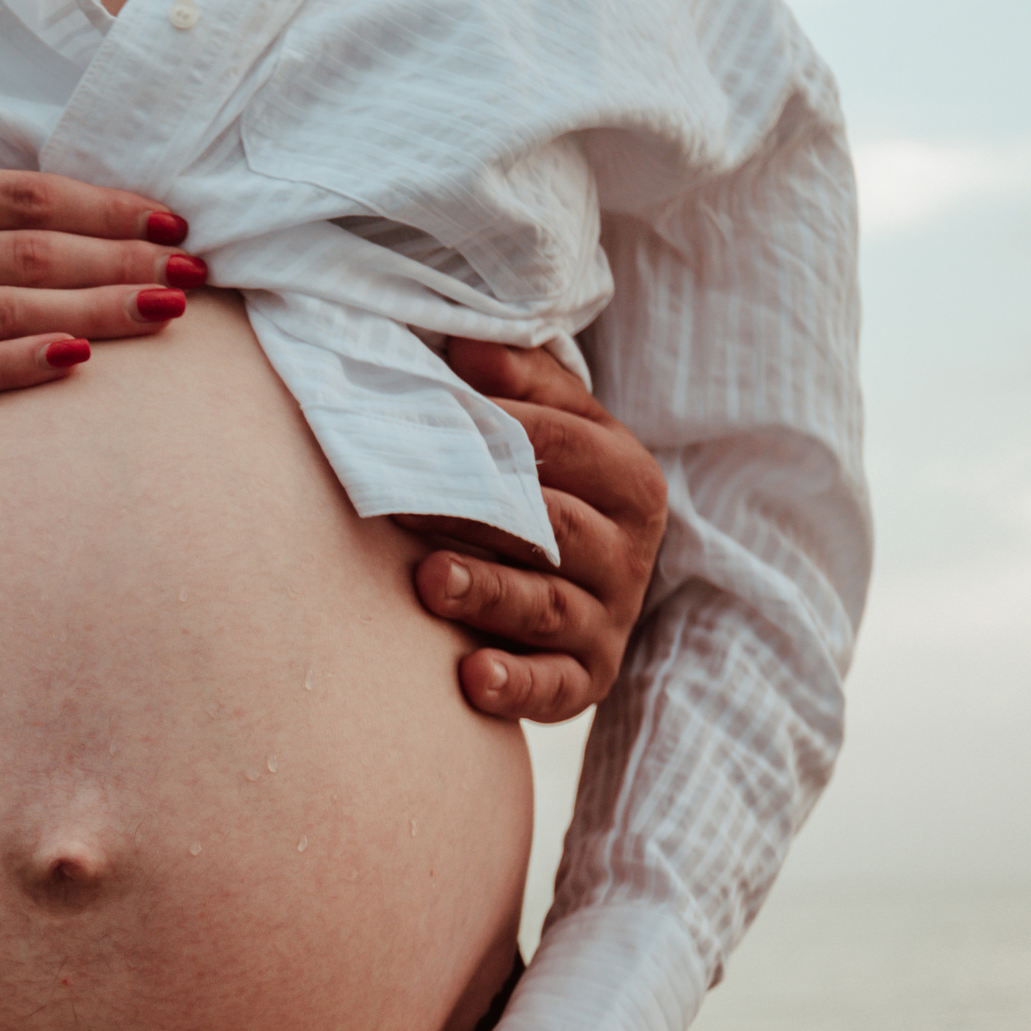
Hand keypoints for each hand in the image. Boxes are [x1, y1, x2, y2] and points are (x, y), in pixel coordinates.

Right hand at [0, 163, 200, 441]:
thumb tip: (56, 214)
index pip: (17, 196)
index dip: (100, 208)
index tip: (166, 220)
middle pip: (26, 254)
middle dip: (119, 261)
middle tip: (192, 272)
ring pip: (4, 313)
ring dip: (95, 312)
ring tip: (164, 312)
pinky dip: (17, 367)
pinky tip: (78, 361)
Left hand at [404, 338, 668, 721]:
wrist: (588, 596)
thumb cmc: (551, 496)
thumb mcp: (557, 431)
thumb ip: (522, 384)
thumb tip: (466, 342)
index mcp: (627, 476)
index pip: (558, 443)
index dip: (492, 426)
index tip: (421, 414)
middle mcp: (628, 551)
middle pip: (549, 526)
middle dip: (476, 512)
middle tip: (401, 500)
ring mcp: (608, 620)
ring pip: (546, 606)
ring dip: (486, 593)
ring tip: (428, 579)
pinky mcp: (584, 681)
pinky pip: (551, 688)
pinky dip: (513, 685)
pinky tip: (470, 678)